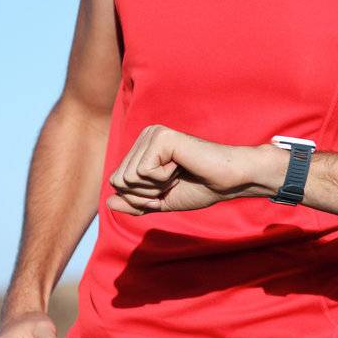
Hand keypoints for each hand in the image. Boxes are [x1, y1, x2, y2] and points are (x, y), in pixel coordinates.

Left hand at [107, 126, 269, 214]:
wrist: (229, 181)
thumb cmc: (201, 188)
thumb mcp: (161, 201)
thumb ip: (135, 203)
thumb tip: (108, 202)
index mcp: (143, 149)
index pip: (118, 182)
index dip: (140, 197)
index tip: (167, 189)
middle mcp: (144, 137)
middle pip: (119, 180)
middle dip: (145, 193)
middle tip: (173, 183)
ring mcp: (151, 134)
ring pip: (128, 178)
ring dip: (155, 187)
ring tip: (177, 174)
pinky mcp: (160, 137)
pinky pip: (143, 172)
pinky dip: (162, 179)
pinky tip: (181, 167)